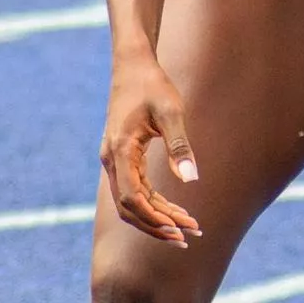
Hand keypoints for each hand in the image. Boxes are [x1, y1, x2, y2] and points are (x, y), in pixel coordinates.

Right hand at [99, 55, 202, 246]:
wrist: (133, 66)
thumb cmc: (153, 85)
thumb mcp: (172, 110)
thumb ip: (180, 144)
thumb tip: (191, 180)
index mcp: (121, 150)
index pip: (132, 198)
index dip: (154, 217)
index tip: (179, 229)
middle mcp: (112, 160)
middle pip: (129, 207)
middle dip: (157, 225)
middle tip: (188, 236)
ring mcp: (114, 160)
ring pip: (130, 202)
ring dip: (155, 217)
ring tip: (185, 228)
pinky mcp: (121, 158)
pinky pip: (134, 189)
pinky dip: (152, 203)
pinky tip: (173, 210)